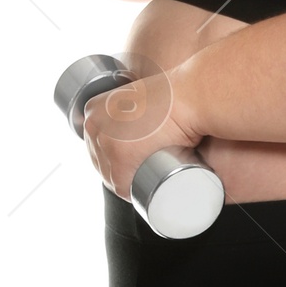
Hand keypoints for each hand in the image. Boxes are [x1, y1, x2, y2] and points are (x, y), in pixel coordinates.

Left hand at [80, 60, 203, 202]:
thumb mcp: (147, 93)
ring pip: (111, 176)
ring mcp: (105, 142)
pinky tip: (141, 192)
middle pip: (101, 161)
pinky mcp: (120, 157)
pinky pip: (120, 186)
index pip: (97, 143)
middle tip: (144, 173)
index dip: (112, 157)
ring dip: (127, 183)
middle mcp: (93, 124)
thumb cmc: (176, 93)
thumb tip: (144, 116)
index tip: (130, 161)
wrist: (192, 96)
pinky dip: (131, 193)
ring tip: (148, 182)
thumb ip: (138, 103)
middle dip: (120, 171)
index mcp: (94, 108)